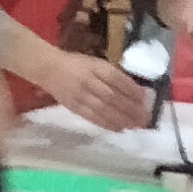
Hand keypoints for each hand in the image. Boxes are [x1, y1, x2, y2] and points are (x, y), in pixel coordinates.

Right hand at [28, 47, 152, 132]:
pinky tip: (118, 129)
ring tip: (135, 126)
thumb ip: (110, 75)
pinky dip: (106, 124)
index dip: (132, 89)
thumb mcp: (94, 62)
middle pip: (113, 97)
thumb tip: (133, 90)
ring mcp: (81, 95)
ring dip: (121, 119)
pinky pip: (92, 117)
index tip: (144, 99)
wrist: (48, 68)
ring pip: (104, 109)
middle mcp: (89, 81)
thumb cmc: (75, 63)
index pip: (117, 79)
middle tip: (144, 118)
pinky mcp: (74, 106)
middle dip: (130, 109)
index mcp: (95, 67)